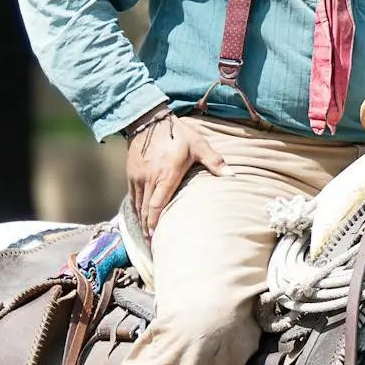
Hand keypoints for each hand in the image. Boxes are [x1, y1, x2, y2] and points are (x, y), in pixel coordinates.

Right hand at [126, 113, 226, 236]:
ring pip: (137, 205)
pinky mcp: (131, 174)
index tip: (156, 238)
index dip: (155, 223)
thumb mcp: (198, 145)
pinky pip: (132, 196)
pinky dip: (135, 209)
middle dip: (147, 229)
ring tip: (146, 236)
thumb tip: (233, 176)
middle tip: (152, 244)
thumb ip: (215, 162)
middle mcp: (149, 178)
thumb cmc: (177, 134)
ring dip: (141, 222)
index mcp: (166, 174)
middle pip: (145, 210)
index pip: (157, 205)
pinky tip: (140, 218)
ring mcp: (138, 177)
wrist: (149, 120)